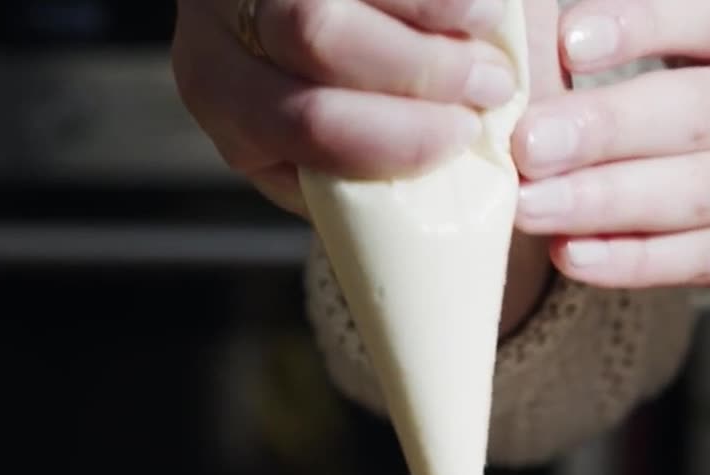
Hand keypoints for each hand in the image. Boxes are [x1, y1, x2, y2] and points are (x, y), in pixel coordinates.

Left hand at [172, 0, 566, 333]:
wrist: (264, 9)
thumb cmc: (307, 92)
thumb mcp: (300, 151)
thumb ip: (346, 175)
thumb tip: (432, 217)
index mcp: (219, 97)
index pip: (302, 123)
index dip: (393, 135)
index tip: (461, 140)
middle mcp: (220, 24)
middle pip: (318, 38)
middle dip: (423, 71)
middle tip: (490, 89)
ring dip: (434, 18)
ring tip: (489, 36)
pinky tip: (476, 7)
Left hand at [511, 0, 709, 327]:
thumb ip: (655, 29)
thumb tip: (545, 22)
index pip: (708, 18)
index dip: (638, 27)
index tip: (570, 42)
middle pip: (689, 115)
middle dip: (602, 129)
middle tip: (528, 143)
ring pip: (685, 195)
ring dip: (600, 203)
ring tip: (529, 205)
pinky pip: (690, 259)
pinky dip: (628, 261)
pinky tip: (572, 255)